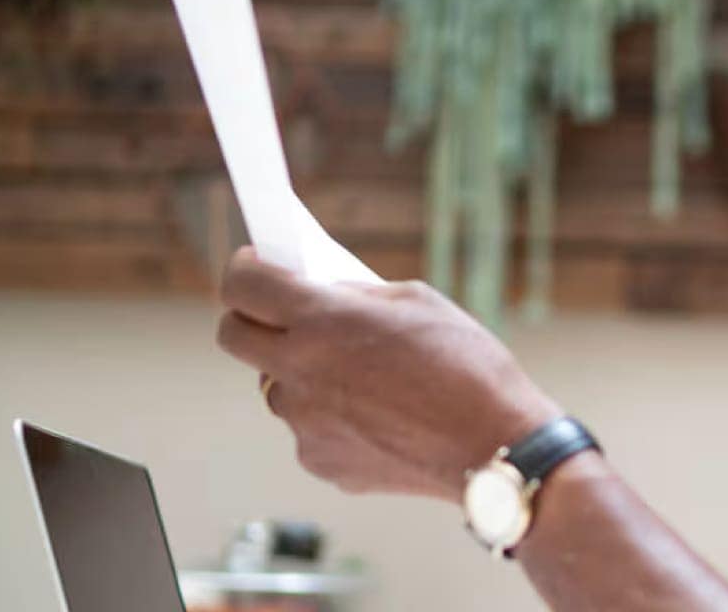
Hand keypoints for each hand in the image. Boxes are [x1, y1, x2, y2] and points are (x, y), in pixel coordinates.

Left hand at [216, 247, 558, 501]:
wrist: (495, 446)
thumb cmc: (469, 368)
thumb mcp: (419, 302)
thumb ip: (358, 296)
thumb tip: (322, 294)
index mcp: (322, 321)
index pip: (243, 284)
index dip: (246, 269)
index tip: (258, 267)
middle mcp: (300, 371)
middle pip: (233, 336)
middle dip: (252, 319)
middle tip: (286, 317)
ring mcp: (305, 422)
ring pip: (277, 387)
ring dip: (303, 375)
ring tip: (361, 378)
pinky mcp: (319, 460)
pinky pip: (309, 428)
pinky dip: (333, 419)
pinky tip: (380, 418)